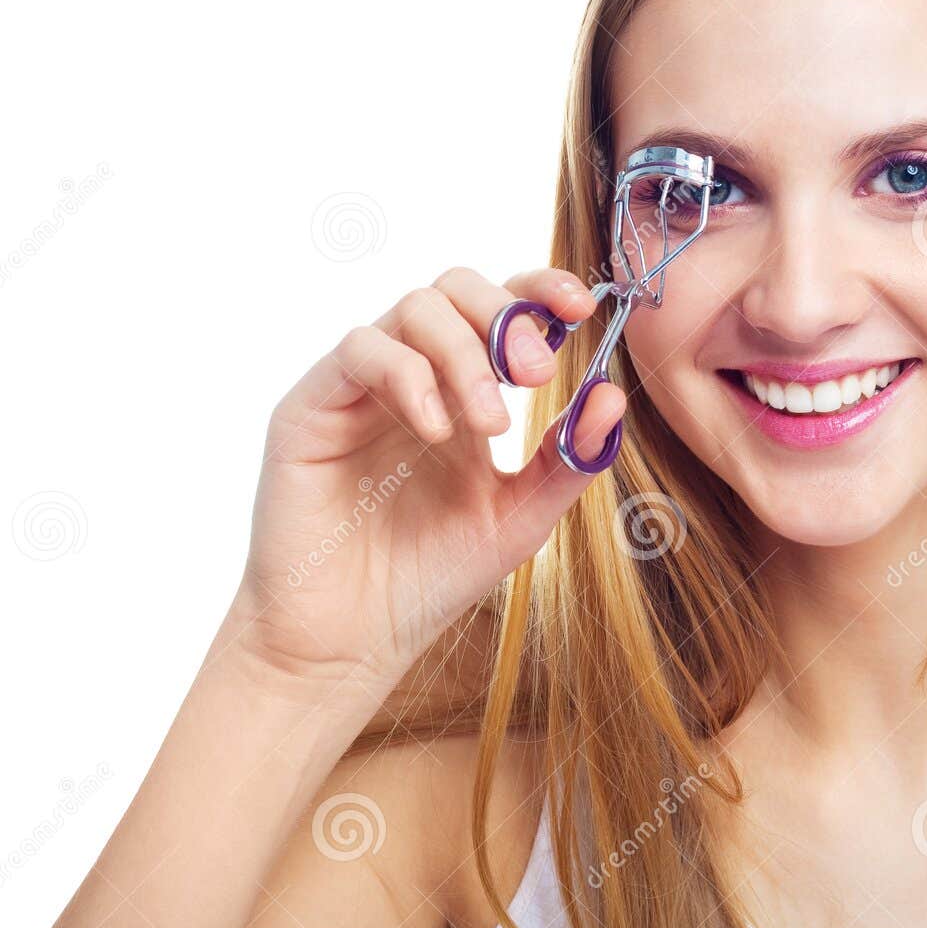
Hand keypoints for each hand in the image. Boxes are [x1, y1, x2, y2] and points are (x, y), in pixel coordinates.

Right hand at [224, 266, 621, 696]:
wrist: (353, 640)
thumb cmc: (431, 577)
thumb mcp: (522, 517)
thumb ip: (568, 458)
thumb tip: (612, 394)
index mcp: (467, 392)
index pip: (503, 309)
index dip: (540, 290)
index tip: (581, 308)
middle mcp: (414, 376)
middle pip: (456, 287)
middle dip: (505, 316)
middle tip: (535, 374)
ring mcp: (362, 387)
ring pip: (413, 308)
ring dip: (465, 353)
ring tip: (491, 424)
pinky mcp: (312, 405)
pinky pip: (361, 350)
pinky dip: (409, 377)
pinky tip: (438, 432)